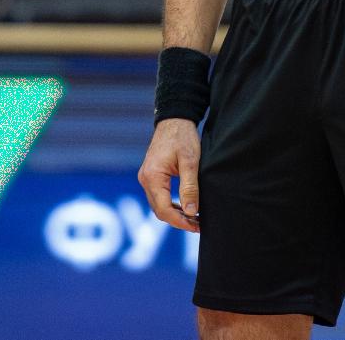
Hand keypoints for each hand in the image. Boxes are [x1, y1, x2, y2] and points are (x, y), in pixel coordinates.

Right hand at [138, 118, 201, 232]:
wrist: (174, 119)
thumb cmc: (183, 137)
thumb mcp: (190, 162)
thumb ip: (190, 187)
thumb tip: (191, 212)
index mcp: (152, 176)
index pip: (164, 209)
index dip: (180, 222)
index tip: (197, 226)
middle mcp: (145, 178)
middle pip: (159, 210)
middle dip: (178, 221)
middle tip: (199, 225)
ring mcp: (146, 177)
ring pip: (158, 205)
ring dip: (175, 214)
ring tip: (195, 219)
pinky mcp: (151, 175)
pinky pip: (158, 196)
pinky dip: (171, 205)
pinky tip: (186, 208)